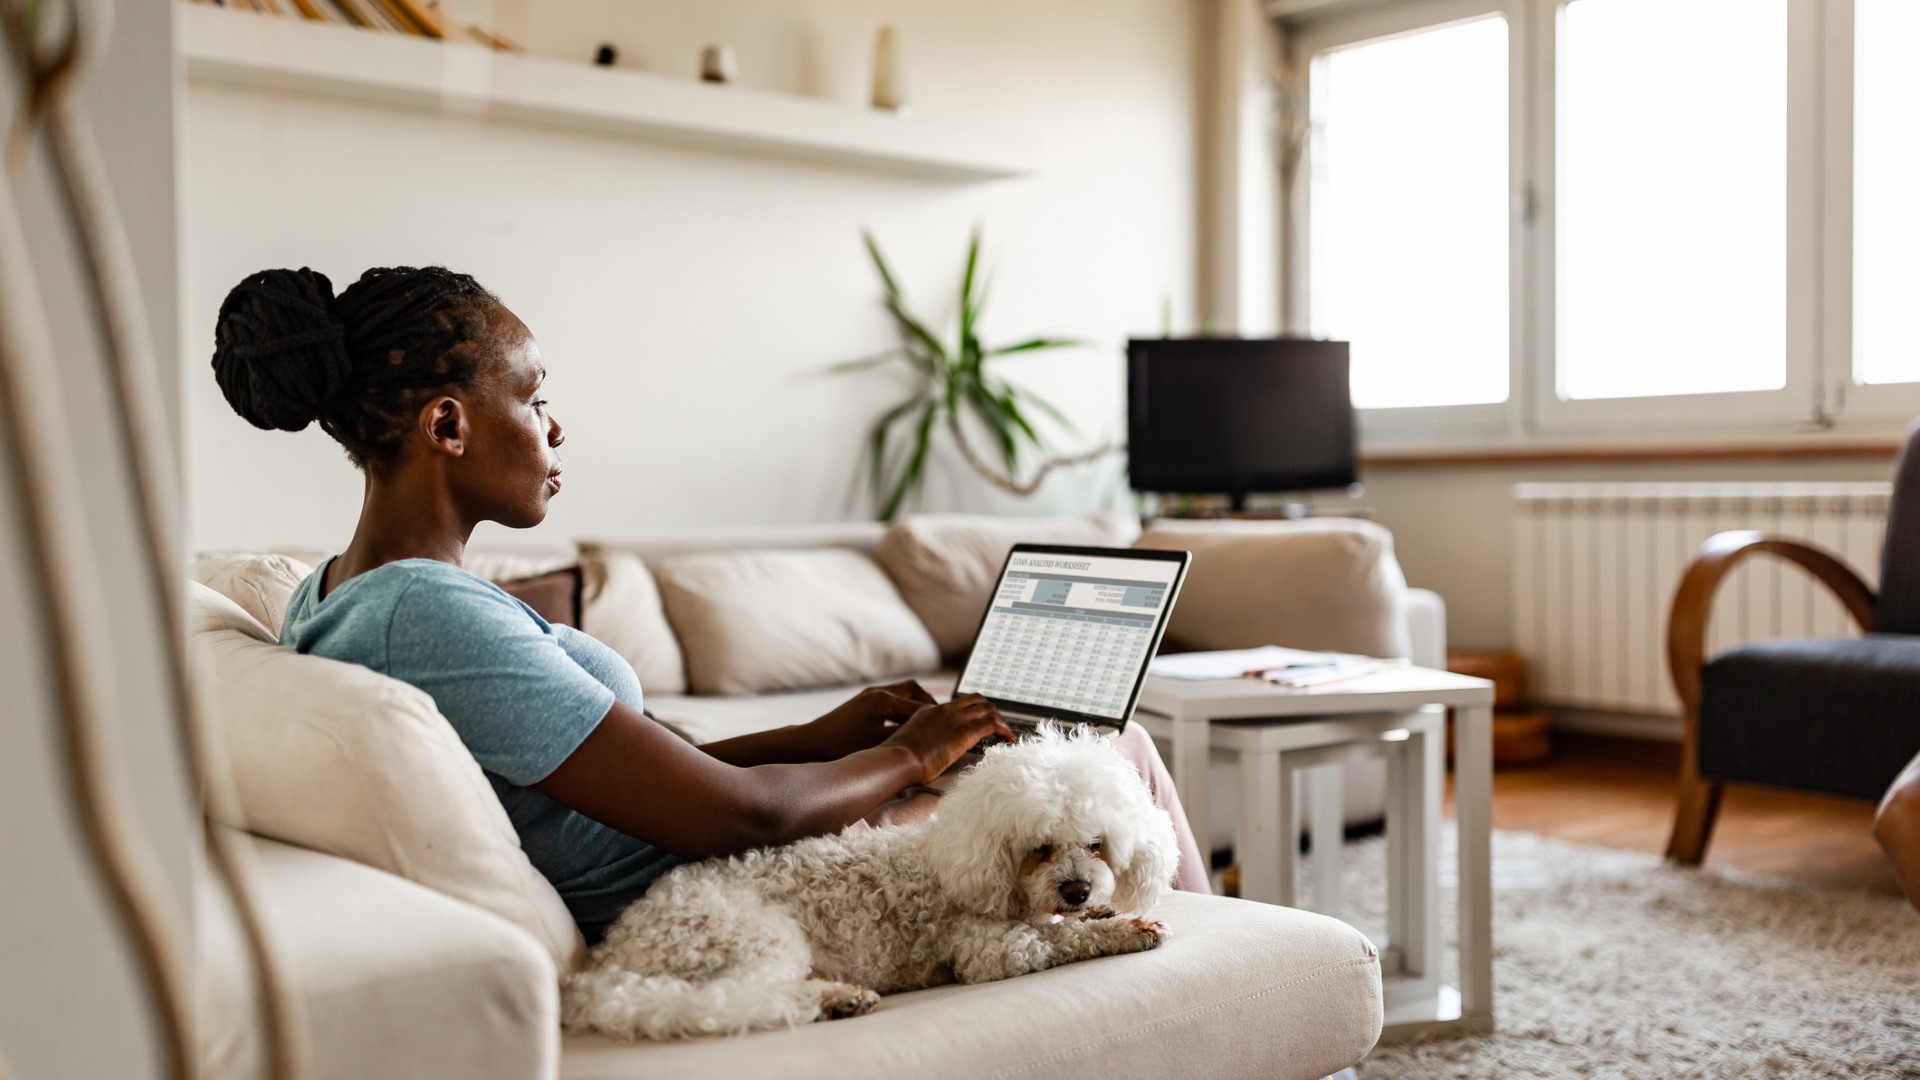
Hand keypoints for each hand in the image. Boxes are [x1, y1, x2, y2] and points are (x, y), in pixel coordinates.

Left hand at [804, 680, 939, 760]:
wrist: (810, 743)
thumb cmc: (841, 746)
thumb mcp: (877, 745)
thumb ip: (904, 739)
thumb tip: (927, 740)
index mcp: (883, 700)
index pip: (920, 708)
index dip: (936, 718)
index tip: (949, 727)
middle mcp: (877, 693)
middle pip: (914, 691)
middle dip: (929, 705)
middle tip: (942, 719)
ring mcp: (869, 696)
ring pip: (902, 694)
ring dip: (915, 706)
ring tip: (927, 721)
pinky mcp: (862, 703)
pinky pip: (891, 700)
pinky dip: (902, 709)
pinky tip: (904, 725)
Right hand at [882, 694, 1015, 782]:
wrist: (897, 759)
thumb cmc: (897, 759)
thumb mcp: (906, 743)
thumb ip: (917, 741)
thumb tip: (920, 751)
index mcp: (929, 711)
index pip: (956, 705)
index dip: (971, 712)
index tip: (977, 723)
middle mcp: (944, 710)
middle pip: (975, 700)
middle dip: (990, 710)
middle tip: (997, 725)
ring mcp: (955, 719)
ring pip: (987, 708)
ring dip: (1000, 720)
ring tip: (1006, 733)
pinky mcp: (965, 732)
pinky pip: (992, 723)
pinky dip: (1004, 729)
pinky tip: (1009, 739)